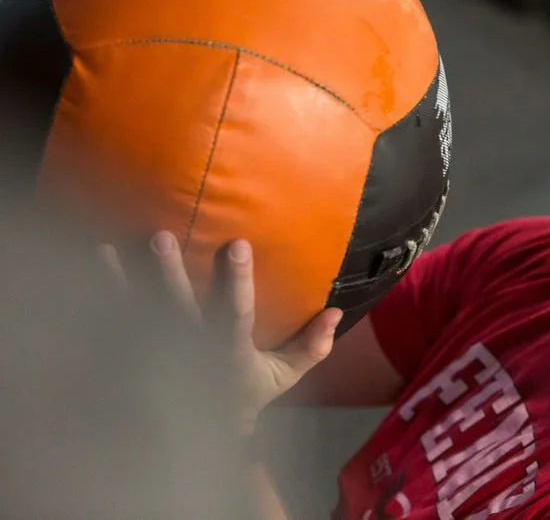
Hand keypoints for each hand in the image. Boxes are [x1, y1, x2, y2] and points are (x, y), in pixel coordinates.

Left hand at [101, 231, 341, 434]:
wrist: (197, 434)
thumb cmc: (245, 393)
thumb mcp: (283, 375)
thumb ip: (310, 346)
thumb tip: (335, 313)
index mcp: (229, 354)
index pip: (236, 314)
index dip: (237, 281)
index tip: (237, 244)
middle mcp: (189, 353)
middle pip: (176, 310)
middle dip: (168, 274)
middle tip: (160, 237)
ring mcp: (156, 356)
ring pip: (135, 314)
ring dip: (121, 282)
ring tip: (107, 251)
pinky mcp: (132, 359)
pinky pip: (112, 327)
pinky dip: (98, 300)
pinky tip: (93, 266)